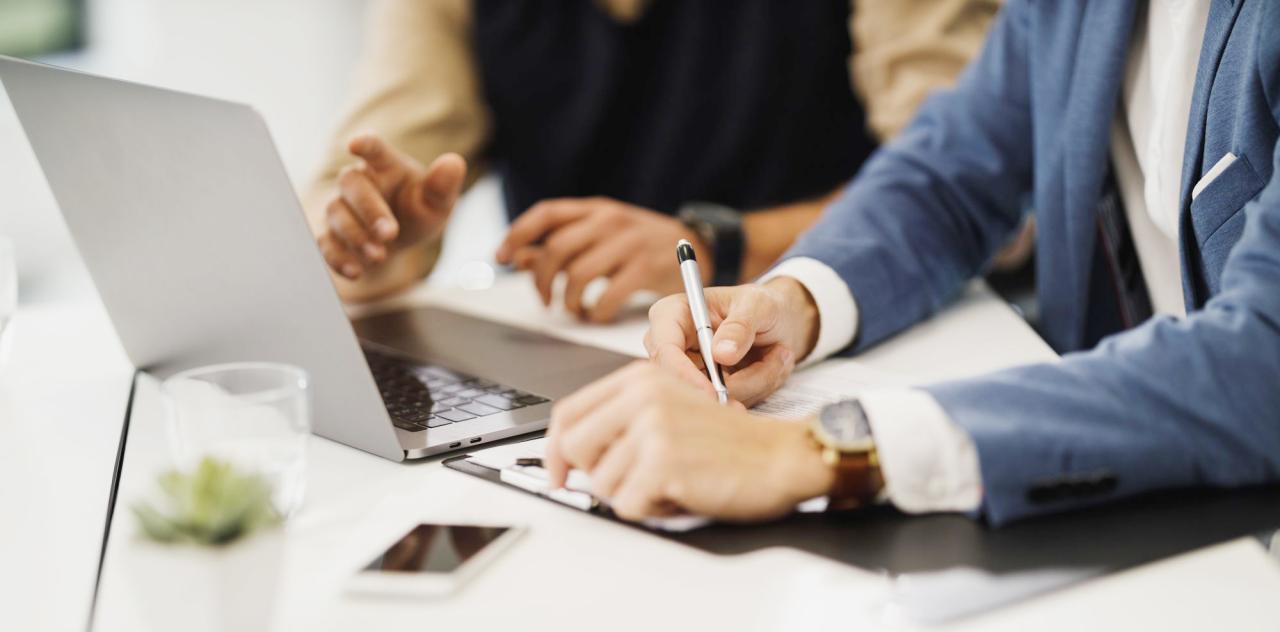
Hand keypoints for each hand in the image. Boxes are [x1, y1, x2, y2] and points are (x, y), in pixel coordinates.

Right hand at [315, 133, 465, 279]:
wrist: (397, 242)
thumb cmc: (416, 211)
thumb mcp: (437, 203)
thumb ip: (443, 185)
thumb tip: (454, 163)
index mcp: (386, 166)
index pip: (374, 149)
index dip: (365, 144)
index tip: (355, 144)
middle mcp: (359, 182)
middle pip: (352, 184)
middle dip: (369, 209)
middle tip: (389, 233)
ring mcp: (341, 207)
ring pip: (336, 213)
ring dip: (356, 235)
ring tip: (379, 255)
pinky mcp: (331, 234)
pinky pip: (325, 242)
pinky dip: (338, 258)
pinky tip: (355, 271)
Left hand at [494, 197, 708, 322]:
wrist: (697, 244)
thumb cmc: (640, 243)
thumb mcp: (601, 235)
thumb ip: (562, 244)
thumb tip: (518, 256)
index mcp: (595, 209)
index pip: (546, 213)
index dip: (517, 233)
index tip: (501, 257)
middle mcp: (609, 221)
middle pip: (557, 248)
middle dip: (541, 279)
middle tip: (544, 299)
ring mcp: (629, 243)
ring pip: (578, 274)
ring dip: (567, 300)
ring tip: (573, 308)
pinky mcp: (646, 268)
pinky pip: (608, 296)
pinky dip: (596, 312)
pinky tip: (596, 314)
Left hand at [544, 363, 833, 521]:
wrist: (781, 455)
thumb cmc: (732, 441)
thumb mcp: (672, 408)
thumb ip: (623, 418)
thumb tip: (570, 453)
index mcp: (640, 378)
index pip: (569, 412)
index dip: (554, 448)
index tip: (557, 472)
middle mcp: (641, 397)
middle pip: (572, 448)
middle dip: (594, 476)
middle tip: (628, 484)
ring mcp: (651, 428)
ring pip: (601, 483)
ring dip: (634, 495)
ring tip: (672, 481)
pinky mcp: (663, 462)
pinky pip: (628, 505)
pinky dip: (653, 510)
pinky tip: (682, 493)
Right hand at [644, 277, 818, 406]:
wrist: (782, 320)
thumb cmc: (762, 304)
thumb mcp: (758, 305)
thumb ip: (740, 326)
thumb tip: (721, 353)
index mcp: (672, 315)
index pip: (664, 350)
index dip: (684, 375)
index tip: (714, 392)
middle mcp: (673, 345)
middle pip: (683, 382)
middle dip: (726, 386)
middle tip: (766, 374)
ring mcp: (689, 370)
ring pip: (712, 396)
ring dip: (753, 382)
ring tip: (777, 354)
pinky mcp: (707, 389)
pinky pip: (728, 402)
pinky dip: (757, 388)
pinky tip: (769, 365)